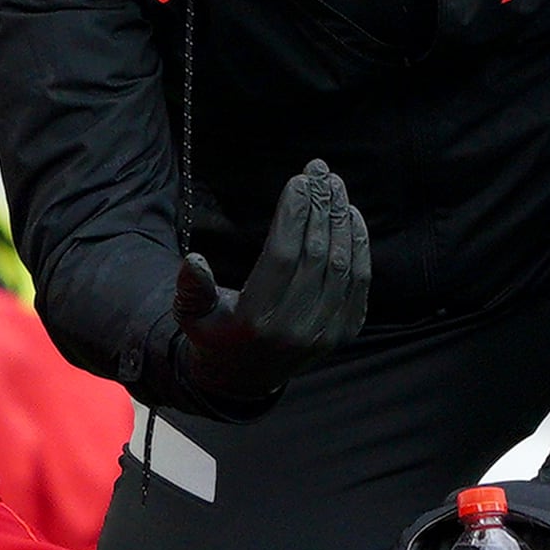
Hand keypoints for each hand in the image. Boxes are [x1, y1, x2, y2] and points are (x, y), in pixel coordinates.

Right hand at [171, 160, 371, 410]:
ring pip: (342, 265)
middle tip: (320, 171)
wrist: (245, 377)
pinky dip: (359, 245)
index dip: (294, 214)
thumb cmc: (215, 333)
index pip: (283, 255)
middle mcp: (296, 328)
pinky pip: (359, 282)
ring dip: (341, 219)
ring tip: (335, 185)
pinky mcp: (344, 332)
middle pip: (317, 254)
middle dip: (320, 206)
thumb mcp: (191, 315)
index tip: (299, 180)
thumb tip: (194, 261)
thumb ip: (191, 289)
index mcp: (257, 320)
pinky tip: (350, 215)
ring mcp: (325, 332)